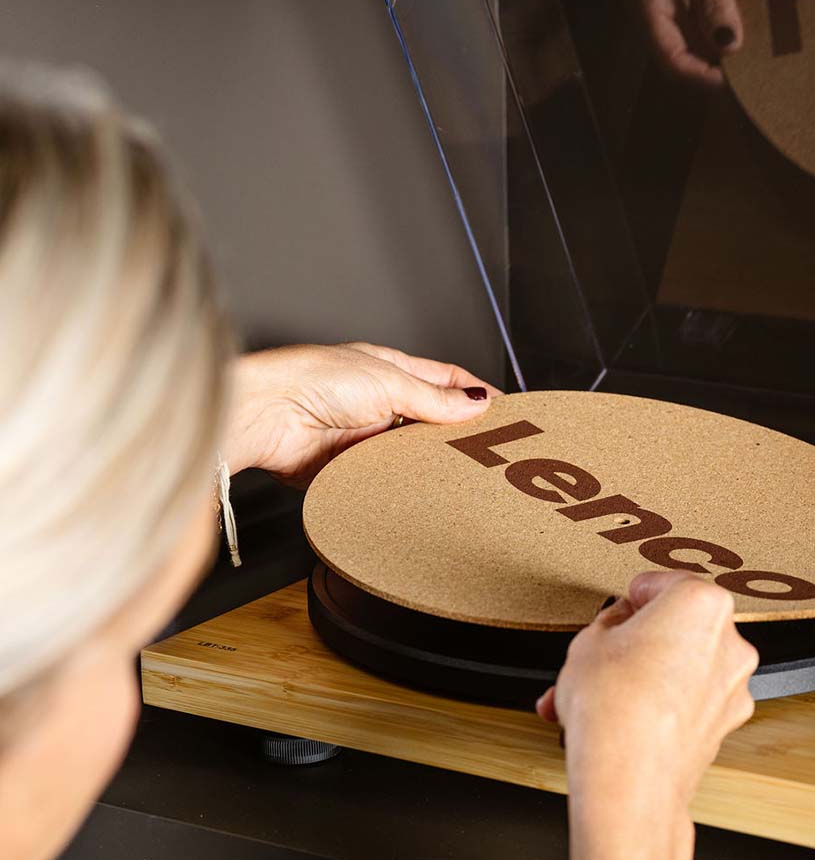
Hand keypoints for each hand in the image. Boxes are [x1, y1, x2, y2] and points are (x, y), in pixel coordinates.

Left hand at [223, 343, 501, 485]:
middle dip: (458, 435)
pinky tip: (422, 491)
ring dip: (431, 463)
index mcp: (390, 369)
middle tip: (489, 453)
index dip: (476, 394)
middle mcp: (379, 402)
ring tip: (461, 476)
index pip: (446, 380)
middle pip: (431, 421)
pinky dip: (404, 485)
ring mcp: (365, 436)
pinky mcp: (349, 468)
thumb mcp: (388, 381)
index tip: (505, 414)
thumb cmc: (310, 379)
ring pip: (412, 454)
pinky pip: (386, 480)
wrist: (265, 416)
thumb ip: (434, 398)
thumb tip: (476, 401)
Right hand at [538, 572, 757, 859]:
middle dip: (635, 643)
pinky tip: (616, 718)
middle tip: (602, 655)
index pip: (661, 584)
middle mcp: (731, 642)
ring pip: (680, 668)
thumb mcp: (588, 641)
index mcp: (703, 603)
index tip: (616, 613)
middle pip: (676, 628)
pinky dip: (656, 705)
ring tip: (593, 696)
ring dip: (639, 678)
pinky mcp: (725, 723)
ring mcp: (733, 686)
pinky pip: (687, 701)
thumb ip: (611, 622)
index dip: (629, 600)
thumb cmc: (614, 709)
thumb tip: (619, 628)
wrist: (628, 780)